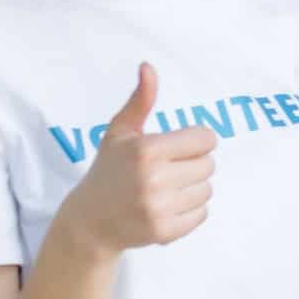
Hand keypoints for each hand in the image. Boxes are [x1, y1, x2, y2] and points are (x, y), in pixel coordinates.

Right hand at [57, 63, 215, 256]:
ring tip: (165, 189)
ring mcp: (159, 208)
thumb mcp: (120, 132)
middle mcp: (154, 179)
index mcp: (147, 149)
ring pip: (207, 189)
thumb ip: (140, 101)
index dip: (193, 142)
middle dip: (191, 164)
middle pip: (209, 164)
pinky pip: (202, 213)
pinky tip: (166, 207)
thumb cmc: (108, 170)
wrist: (89, 222)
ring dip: (192, 188)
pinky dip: (190, 211)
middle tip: (166, 170)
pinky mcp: (165, 231)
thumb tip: (148, 66)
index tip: (175, 148)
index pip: (206, 139)